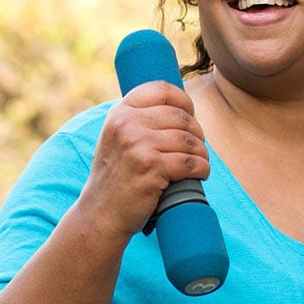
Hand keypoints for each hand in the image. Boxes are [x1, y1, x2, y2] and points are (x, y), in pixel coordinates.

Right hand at [79, 81, 209, 237]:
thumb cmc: (117, 176)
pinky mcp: (151, 167)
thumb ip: (139, 119)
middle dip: (197, 134)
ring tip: (198, 163)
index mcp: (120, 112)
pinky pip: (192, 163)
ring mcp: (139, 145)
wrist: (101, 213)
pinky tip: (199, 175)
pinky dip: (202, 169)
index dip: (184, 101)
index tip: (191, 115)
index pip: (162, 90)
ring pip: (190, 141)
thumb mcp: (118, 137)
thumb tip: (182, 106)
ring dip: (202, 154)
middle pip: (182, 118)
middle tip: (196, 149)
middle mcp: (127, 124)